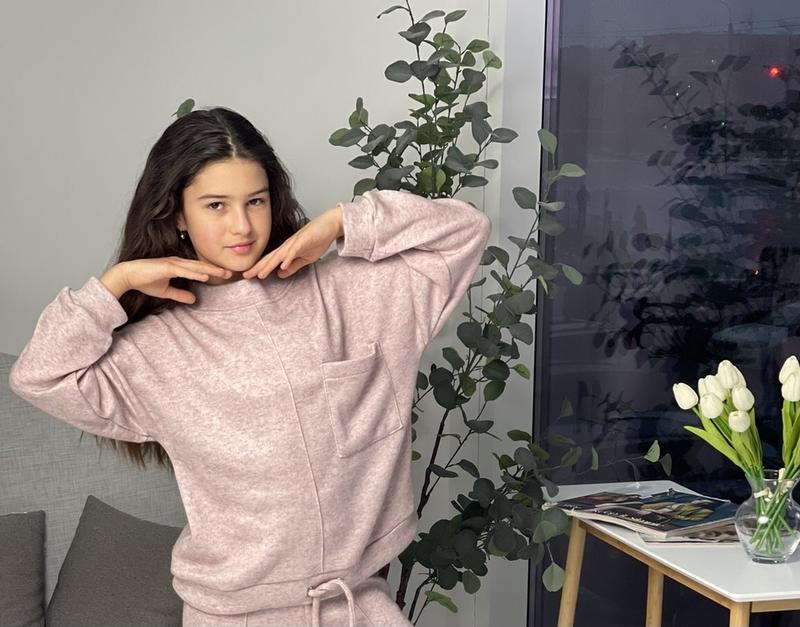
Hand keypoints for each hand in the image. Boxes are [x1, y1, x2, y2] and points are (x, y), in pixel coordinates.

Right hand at [103, 258, 231, 303]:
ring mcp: (172, 263)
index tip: (225, 275)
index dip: (212, 271)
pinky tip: (205, 275)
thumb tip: (194, 299)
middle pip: (201, 266)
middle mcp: (178, 262)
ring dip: (210, 269)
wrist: (128, 276)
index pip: (199, 268)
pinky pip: (184, 270)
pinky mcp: (166, 267)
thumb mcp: (166, 291)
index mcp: (179, 266)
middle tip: (231, 272)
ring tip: (223, 273)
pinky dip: (195, 272)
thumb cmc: (145, 281)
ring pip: (195, 266)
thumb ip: (180, 294)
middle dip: (216, 268)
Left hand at [242, 207, 342, 279]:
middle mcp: (288, 246)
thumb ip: (293, 266)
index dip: (259, 268)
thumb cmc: (318, 239)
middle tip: (246, 276)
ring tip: (260, 274)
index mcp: (287, 250)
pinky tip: (282, 266)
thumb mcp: (305, 258)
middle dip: (258, 267)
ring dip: (269, 265)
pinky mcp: (304, 240)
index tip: (249, 276)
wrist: (330, 224)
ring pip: (279, 256)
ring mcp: (295, 242)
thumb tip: (280, 274)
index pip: (270, 260)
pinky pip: (294, 251)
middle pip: (270, 258)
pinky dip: (288, 258)